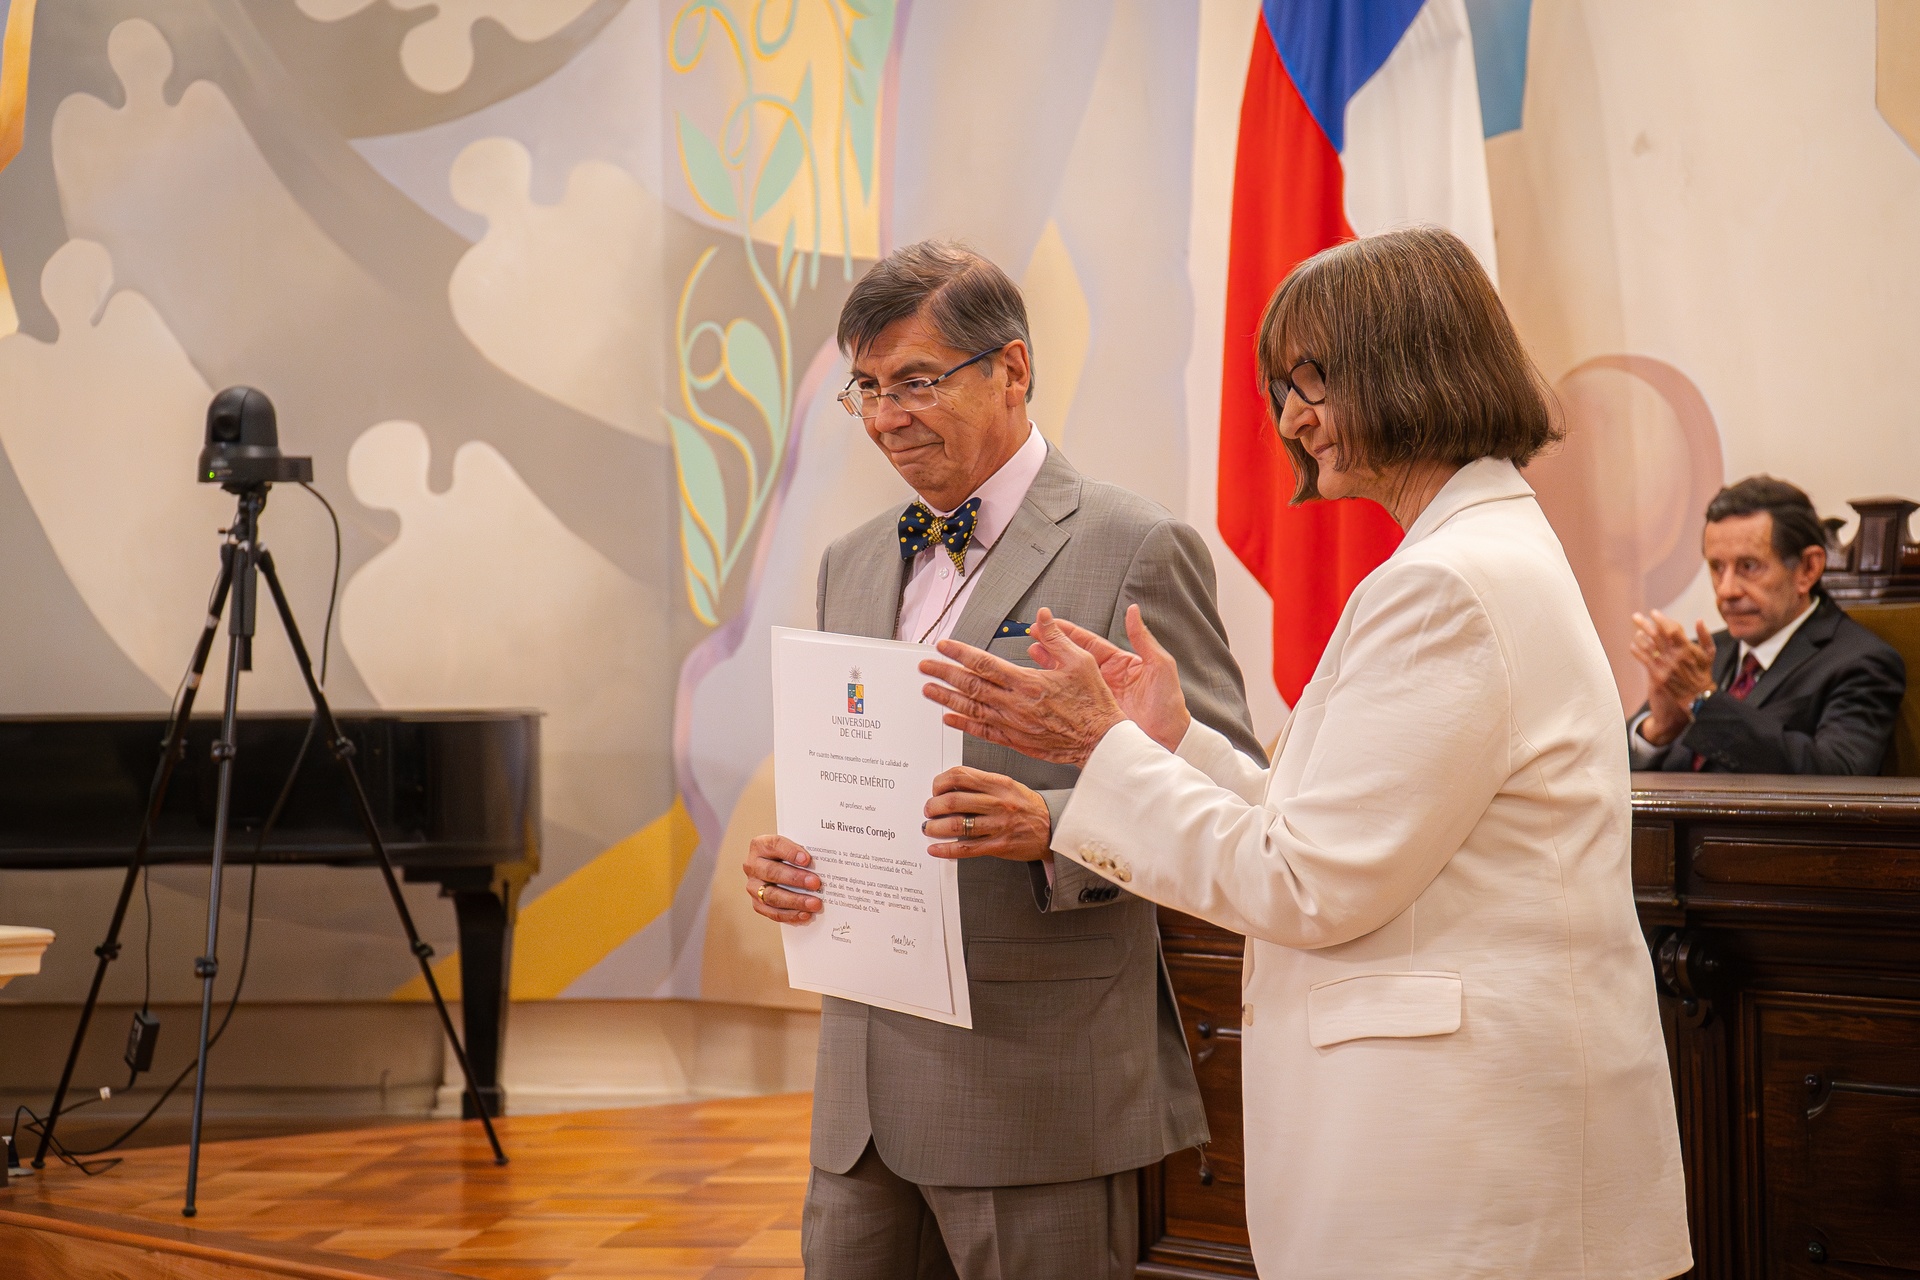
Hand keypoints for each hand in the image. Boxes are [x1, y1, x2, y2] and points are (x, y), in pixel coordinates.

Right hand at [743, 834, 823, 924]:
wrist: (777, 866)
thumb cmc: (789, 855)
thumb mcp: (794, 846)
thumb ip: (803, 852)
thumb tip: (823, 863)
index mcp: (760, 845)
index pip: (774, 845)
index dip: (790, 852)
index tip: (807, 859)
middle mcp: (753, 865)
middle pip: (772, 872)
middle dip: (795, 879)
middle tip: (815, 883)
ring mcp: (753, 886)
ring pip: (771, 895)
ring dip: (795, 901)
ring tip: (814, 903)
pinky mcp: (757, 903)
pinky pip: (772, 912)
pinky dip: (790, 914)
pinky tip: (805, 914)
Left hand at [919, 610, 1126, 766]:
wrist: (1100, 741)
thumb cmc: (1093, 703)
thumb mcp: (1080, 660)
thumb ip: (1056, 637)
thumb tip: (1042, 616)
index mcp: (1028, 682)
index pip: (984, 663)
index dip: (960, 653)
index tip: (943, 646)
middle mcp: (1015, 704)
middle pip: (970, 686)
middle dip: (944, 674)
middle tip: (925, 666)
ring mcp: (1013, 725)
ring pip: (971, 710)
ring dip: (946, 698)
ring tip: (928, 689)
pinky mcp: (1016, 741)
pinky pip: (982, 732)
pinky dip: (963, 724)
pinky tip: (948, 718)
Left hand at [922, 767, 1052, 861]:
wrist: (1054, 827)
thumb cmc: (1029, 806)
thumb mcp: (1008, 785)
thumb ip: (982, 784)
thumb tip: (951, 786)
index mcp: (998, 783)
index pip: (960, 776)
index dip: (940, 782)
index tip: (935, 789)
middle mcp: (997, 803)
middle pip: (953, 801)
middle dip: (933, 807)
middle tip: (928, 810)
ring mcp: (998, 825)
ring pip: (957, 825)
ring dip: (935, 828)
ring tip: (928, 828)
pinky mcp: (999, 846)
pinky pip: (967, 848)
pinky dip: (947, 850)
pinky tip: (936, 849)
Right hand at [1040, 605, 1190, 751]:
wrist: (1168, 739)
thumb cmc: (1169, 705)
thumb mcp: (1160, 666)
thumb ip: (1143, 638)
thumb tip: (1134, 612)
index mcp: (1121, 663)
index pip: (1090, 642)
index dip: (1070, 632)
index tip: (1053, 622)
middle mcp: (1106, 677)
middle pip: (1074, 656)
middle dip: (1054, 644)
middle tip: (1035, 634)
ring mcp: (1097, 695)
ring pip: (1069, 675)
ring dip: (1050, 663)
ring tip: (1032, 652)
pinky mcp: (1093, 712)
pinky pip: (1071, 698)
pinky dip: (1056, 689)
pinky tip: (1044, 682)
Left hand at [1629, 610, 1714, 744]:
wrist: (1698, 696)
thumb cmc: (1704, 673)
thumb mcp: (1710, 654)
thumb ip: (1705, 636)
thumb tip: (1699, 620)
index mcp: (1687, 648)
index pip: (1672, 629)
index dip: (1661, 620)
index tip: (1653, 613)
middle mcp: (1675, 655)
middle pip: (1657, 635)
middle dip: (1645, 624)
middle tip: (1635, 616)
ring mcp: (1665, 666)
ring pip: (1648, 646)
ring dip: (1640, 636)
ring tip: (1634, 628)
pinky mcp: (1657, 675)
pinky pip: (1644, 660)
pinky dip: (1637, 650)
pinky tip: (1633, 644)